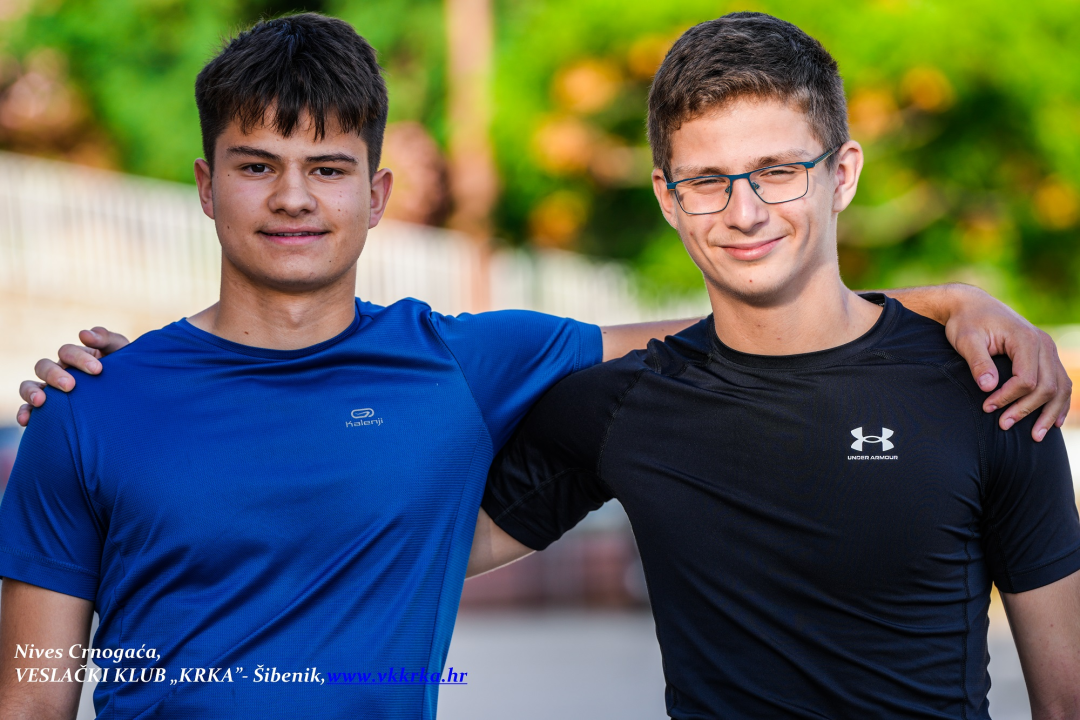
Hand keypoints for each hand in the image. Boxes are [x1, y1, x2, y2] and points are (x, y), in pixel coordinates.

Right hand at [16, 327, 129, 426]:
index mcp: (76, 358)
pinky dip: (25, 412)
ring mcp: (52, 391)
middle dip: (55, 374)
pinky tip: (27, 420)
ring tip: (42, 401)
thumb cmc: (126, 374)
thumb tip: (85, 334)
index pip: (68, 352)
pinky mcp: (48, 410)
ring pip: (30, 385)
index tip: (98, 370)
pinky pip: (28, 409)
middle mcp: (60, 372)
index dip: (79, 358)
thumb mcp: (121, 354)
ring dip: (32, 391)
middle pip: (44, 366)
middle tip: (70, 386)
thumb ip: (107, 340)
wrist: (132, 402)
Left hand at [943, 286, 1071, 440]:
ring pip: (1060, 387)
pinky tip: (1055, 421)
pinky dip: (1060, 402)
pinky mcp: (1046, 355)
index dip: (1008, 398)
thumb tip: (989, 388)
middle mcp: (1043, 344)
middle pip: (1047, 387)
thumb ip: (978, 362)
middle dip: (1026, 410)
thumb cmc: (966, 322)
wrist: (972, 305)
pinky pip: (1061, 381)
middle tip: (1003, 425)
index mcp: (1025, 339)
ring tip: (1036, 436)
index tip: (986, 408)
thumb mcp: (966, 340)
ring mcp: (1048, 350)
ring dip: (1050, 413)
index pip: (1026, 379)